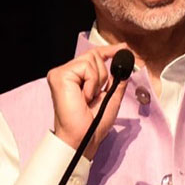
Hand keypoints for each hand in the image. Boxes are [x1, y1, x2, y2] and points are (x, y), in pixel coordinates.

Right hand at [47, 42, 134, 156]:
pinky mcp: (58, 76)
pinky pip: (85, 67)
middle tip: (97, 95)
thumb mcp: (111, 97)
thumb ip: (117, 81)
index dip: (109, 50)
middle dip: (104, 74)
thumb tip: (126, 66)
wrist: (84, 137)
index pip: (93, 56)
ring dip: (98, 81)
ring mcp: (61, 73)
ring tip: (89, 98)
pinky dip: (91, 83)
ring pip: (91, 59)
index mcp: (77, 78)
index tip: (124, 48)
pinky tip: (84, 97)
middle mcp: (67, 73)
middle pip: (94, 55)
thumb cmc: (94, 124)